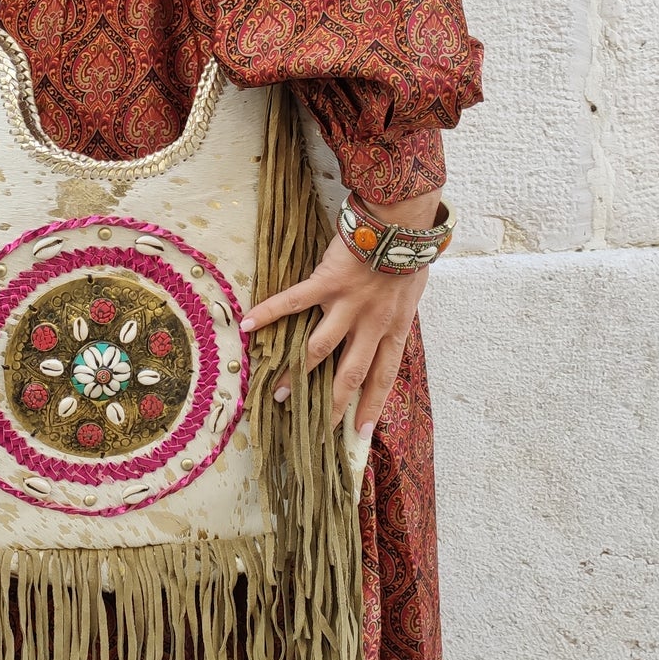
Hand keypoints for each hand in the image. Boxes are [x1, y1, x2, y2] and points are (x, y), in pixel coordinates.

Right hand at [240, 233, 429, 437]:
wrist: (400, 225)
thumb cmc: (408, 258)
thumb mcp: (410, 298)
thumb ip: (394, 319)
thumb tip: (383, 332)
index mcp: (393, 330)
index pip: (382, 378)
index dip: (371, 406)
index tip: (359, 434)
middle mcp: (370, 325)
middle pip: (350, 374)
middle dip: (332, 404)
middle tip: (314, 427)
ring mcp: (346, 306)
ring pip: (318, 349)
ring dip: (297, 373)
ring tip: (278, 393)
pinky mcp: (325, 283)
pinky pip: (293, 301)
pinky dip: (268, 313)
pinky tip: (247, 325)